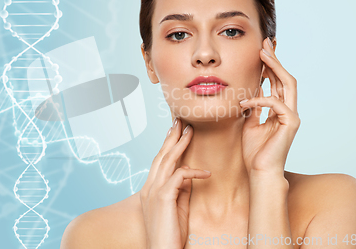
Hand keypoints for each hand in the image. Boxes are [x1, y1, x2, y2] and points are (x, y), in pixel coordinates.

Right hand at [139, 118, 211, 248]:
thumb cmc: (170, 234)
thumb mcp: (177, 207)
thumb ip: (180, 189)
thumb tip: (188, 174)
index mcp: (151, 189)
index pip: (159, 161)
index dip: (167, 145)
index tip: (175, 132)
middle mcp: (149, 187)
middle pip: (161, 155)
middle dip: (171, 137)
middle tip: (180, 121)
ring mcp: (154, 191)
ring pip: (168, 160)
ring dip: (180, 143)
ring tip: (190, 130)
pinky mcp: (162, 197)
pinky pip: (180, 176)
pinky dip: (194, 172)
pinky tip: (207, 173)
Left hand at [240, 37, 300, 176]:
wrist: (260, 171)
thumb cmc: (254, 151)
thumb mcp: (250, 123)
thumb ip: (253, 107)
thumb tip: (249, 91)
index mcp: (279, 110)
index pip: (275, 82)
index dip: (269, 66)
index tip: (260, 50)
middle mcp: (288, 110)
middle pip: (284, 78)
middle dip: (274, 59)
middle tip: (265, 43)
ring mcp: (292, 116)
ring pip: (287, 84)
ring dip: (275, 67)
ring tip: (262, 54)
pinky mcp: (291, 123)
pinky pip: (275, 103)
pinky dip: (258, 100)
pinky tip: (244, 102)